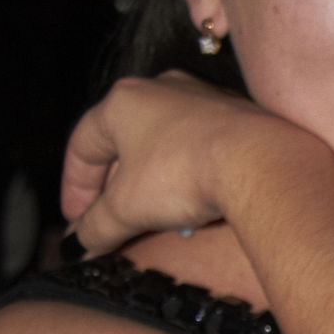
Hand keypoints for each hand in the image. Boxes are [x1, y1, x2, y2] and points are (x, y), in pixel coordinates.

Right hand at [61, 72, 314, 255]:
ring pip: (161, 143)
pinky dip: (183, 172)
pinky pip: (196, 145)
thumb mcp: (127, 208)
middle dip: (112, 187)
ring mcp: (201, 98)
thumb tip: (80, 244)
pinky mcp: (234, 114)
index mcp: (123, 101)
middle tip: (109, 221)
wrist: (258, 162)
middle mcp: (160, 88)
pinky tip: (188, 200)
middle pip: (122, 142)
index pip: (83, 145)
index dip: (75, 187)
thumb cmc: (182, 174)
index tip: (77, 220)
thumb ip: (96, 227)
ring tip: (149, 215)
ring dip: (149, 180)